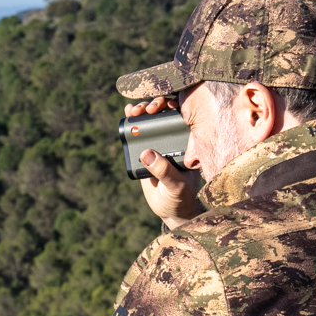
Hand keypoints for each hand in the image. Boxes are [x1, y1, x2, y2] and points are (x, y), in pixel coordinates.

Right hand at [125, 96, 204, 229]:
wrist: (170, 209)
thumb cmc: (181, 196)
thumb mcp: (175, 185)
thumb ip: (163, 170)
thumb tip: (147, 154)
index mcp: (188, 144)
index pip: (183, 118)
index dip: (172, 106)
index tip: (160, 107)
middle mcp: (175, 140)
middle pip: (165, 115)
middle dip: (153, 106)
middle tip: (145, 110)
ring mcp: (159, 144)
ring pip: (151, 121)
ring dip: (141, 111)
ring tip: (133, 111)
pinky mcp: (145, 151)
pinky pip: (138, 134)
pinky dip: (132, 122)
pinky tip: (128, 113)